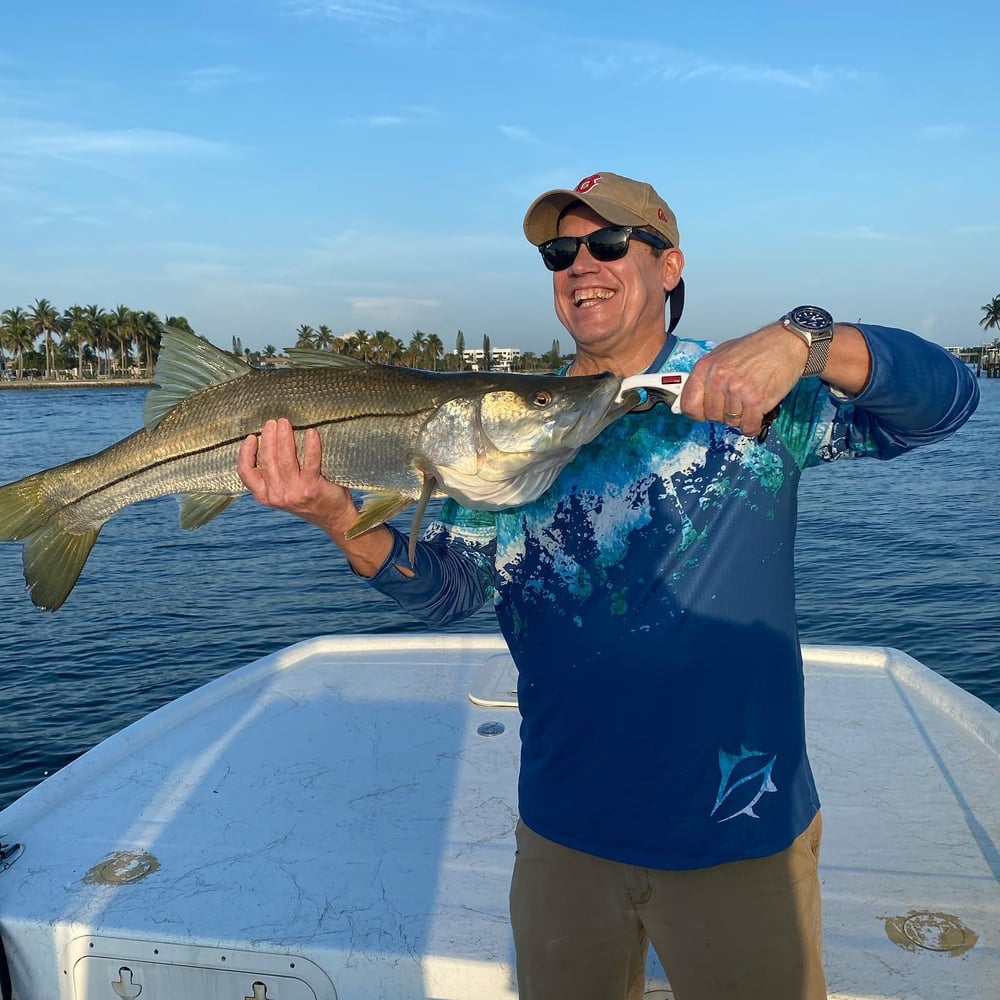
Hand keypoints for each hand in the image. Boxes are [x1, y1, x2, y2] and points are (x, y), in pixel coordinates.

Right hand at [237, 418, 357, 533]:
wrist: (333, 518)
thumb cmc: (308, 498)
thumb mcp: (283, 490)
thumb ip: (273, 475)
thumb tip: (269, 440)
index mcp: (265, 495)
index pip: (245, 472)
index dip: (245, 453)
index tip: (251, 437)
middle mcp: (276, 495)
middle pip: (267, 460)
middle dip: (268, 437)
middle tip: (273, 422)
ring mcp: (293, 493)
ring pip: (284, 459)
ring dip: (284, 438)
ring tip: (285, 423)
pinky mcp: (312, 488)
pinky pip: (310, 462)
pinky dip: (311, 446)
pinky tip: (312, 433)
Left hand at [680, 324, 806, 437]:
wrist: (787, 342)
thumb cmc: (756, 348)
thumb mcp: (722, 354)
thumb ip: (706, 376)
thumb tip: (694, 398)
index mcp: (705, 367)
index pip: (688, 405)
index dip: (697, 413)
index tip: (705, 413)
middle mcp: (718, 378)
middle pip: (711, 416)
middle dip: (723, 414)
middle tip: (736, 402)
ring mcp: (737, 390)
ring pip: (731, 422)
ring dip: (741, 417)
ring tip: (750, 400)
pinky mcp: (756, 400)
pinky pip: (747, 427)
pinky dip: (753, 425)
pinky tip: (757, 414)